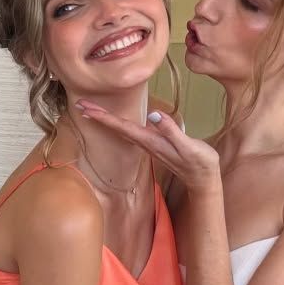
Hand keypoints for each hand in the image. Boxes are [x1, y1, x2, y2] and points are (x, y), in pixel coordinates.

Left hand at [75, 100, 220, 192]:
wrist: (204, 179)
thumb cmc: (200, 163)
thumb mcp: (189, 146)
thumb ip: (171, 130)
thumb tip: (153, 114)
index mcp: (151, 142)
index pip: (122, 127)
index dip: (103, 117)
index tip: (86, 108)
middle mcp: (146, 144)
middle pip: (117, 128)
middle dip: (98, 117)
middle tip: (80, 104)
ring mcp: (149, 145)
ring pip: (122, 131)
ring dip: (106, 121)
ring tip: (91, 111)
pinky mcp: (154, 144)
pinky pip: (131, 133)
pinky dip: (119, 125)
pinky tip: (115, 121)